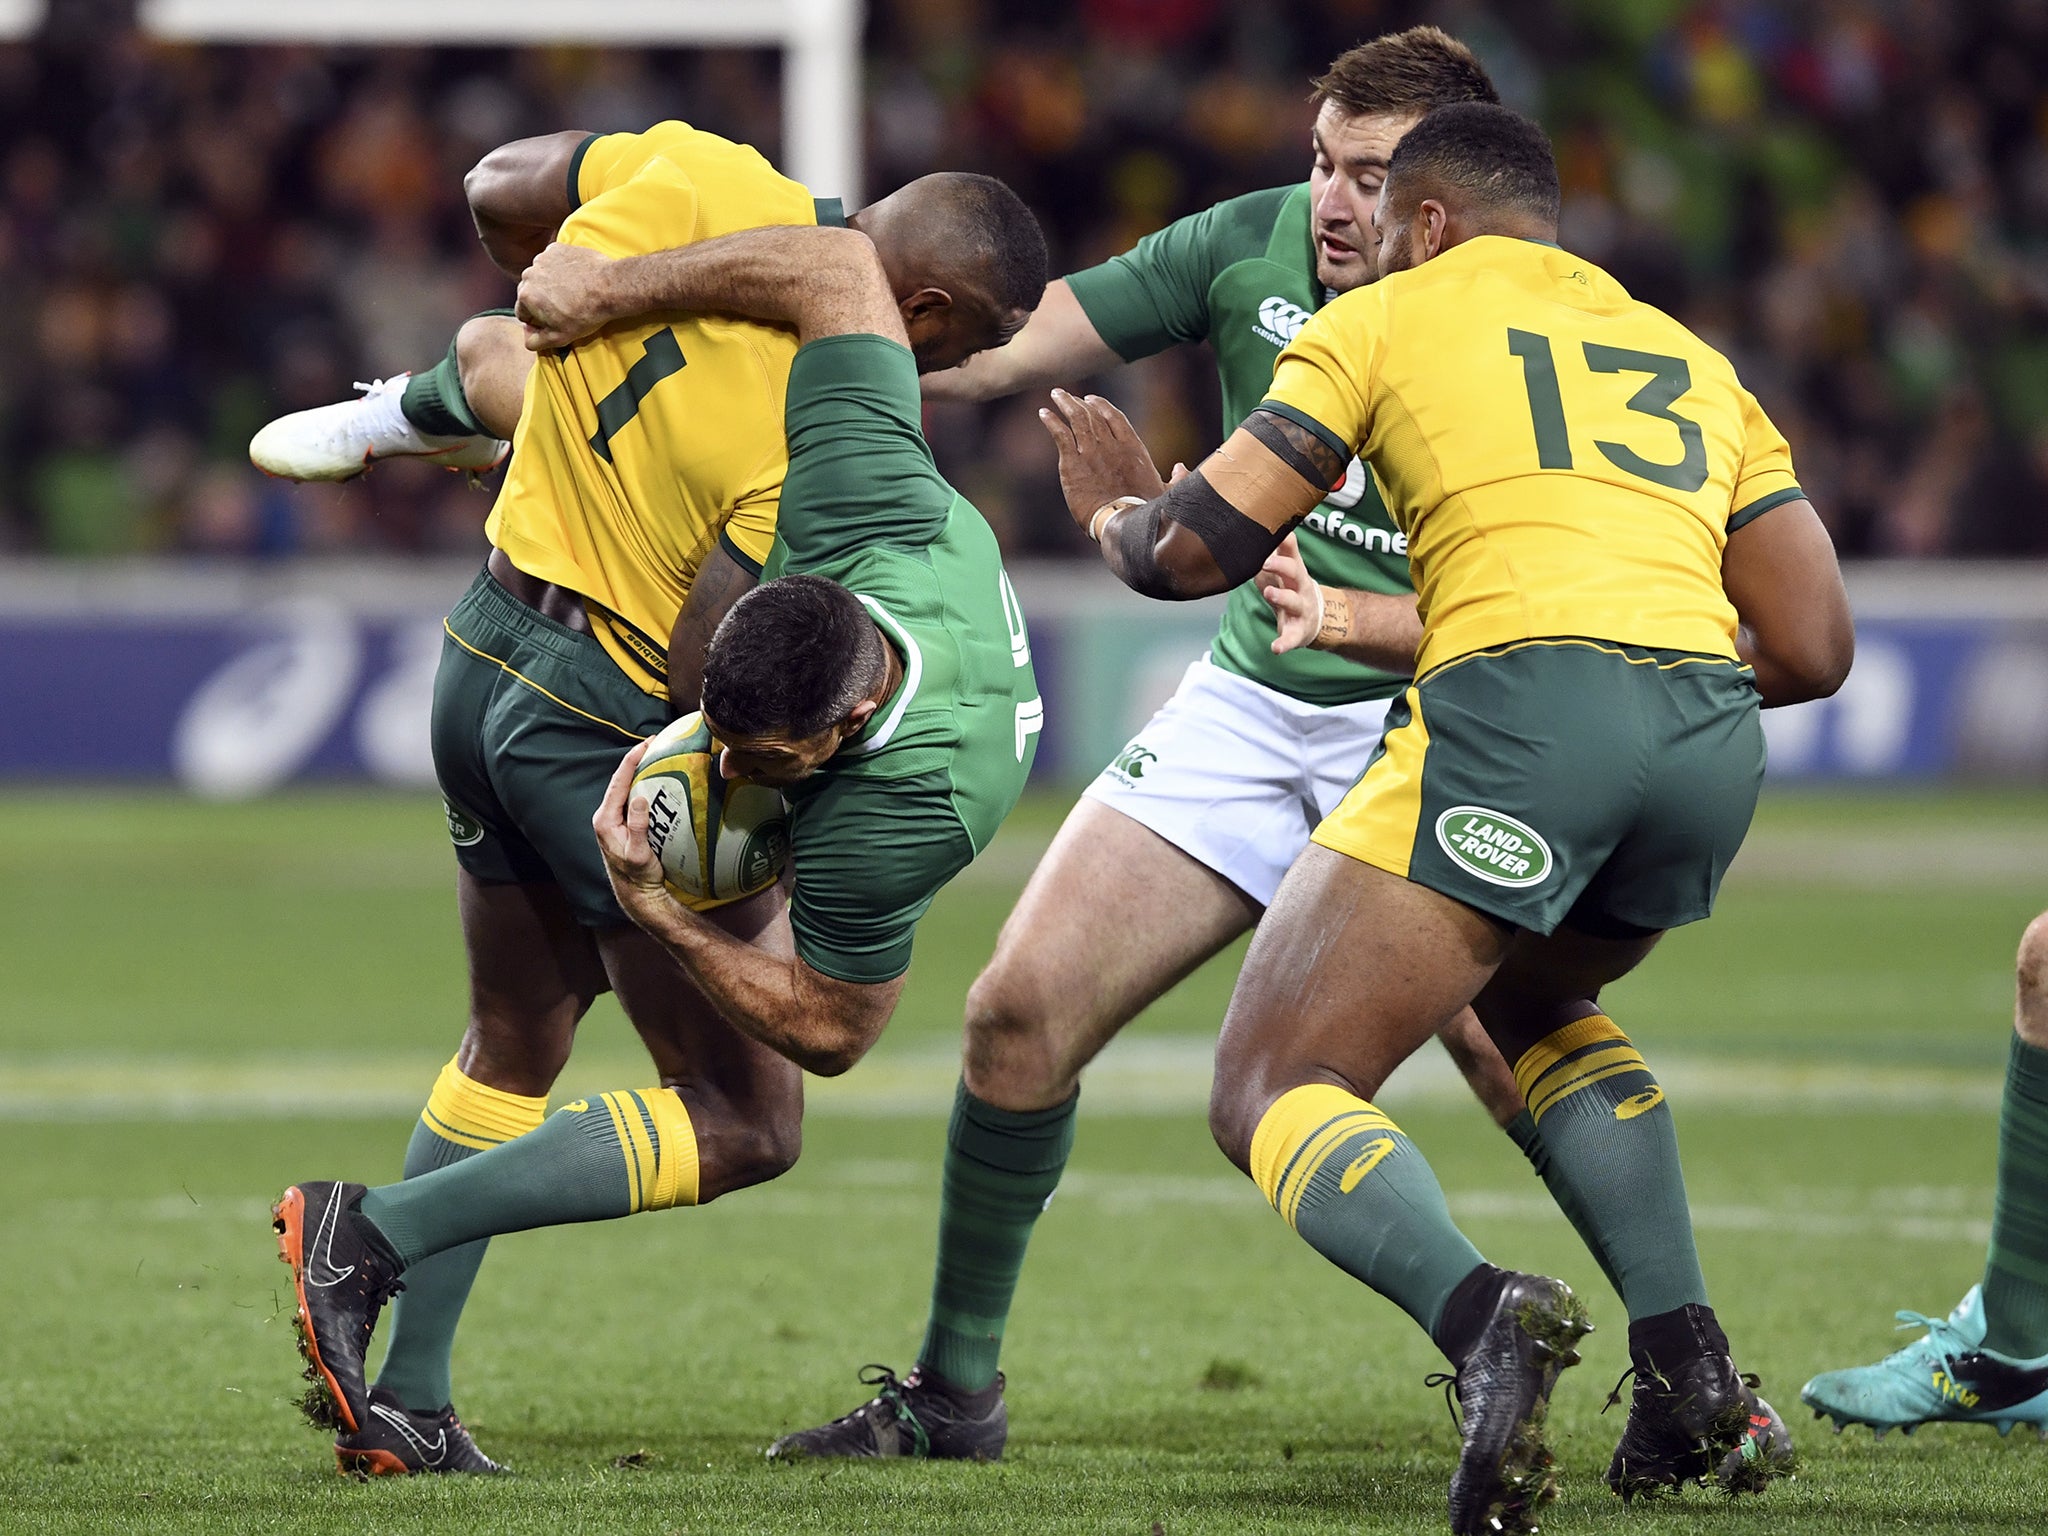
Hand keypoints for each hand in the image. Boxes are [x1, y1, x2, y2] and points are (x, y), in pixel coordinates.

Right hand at [517, 241, 621, 350]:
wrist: (609, 287)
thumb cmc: (586, 313)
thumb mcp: (560, 337)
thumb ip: (537, 341)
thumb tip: (527, 340)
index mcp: (526, 296)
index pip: (522, 312)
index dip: (536, 320)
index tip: (552, 320)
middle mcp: (529, 274)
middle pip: (529, 292)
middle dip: (541, 300)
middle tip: (563, 306)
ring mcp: (542, 259)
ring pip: (539, 275)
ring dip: (549, 283)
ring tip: (570, 291)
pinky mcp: (555, 249)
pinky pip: (551, 261)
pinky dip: (559, 268)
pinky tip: (574, 277)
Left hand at [593, 741, 673, 925]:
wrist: (637, 893)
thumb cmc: (638, 876)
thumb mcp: (639, 853)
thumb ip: (637, 826)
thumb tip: (639, 797)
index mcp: (605, 819)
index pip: (618, 782)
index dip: (631, 760)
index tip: (646, 744)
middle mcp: (606, 816)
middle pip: (621, 780)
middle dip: (636, 759)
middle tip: (654, 742)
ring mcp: (614, 819)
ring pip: (626, 787)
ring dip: (640, 769)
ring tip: (656, 754)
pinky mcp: (624, 823)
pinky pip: (632, 797)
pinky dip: (643, 784)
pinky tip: (657, 778)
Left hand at [1037, 389, 1167, 534]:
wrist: (1123, 523)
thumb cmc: (1146, 512)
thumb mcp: (1166, 493)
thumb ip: (1175, 478)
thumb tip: (1181, 468)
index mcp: (1133, 448)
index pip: (1115, 417)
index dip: (1101, 406)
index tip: (1091, 399)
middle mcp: (1111, 445)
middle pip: (1093, 414)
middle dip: (1080, 402)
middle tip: (1068, 397)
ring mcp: (1091, 452)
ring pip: (1077, 418)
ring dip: (1065, 403)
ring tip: (1056, 395)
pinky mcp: (1072, 464)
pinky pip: (1060, 435)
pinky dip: (1052, 421)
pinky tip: (1044, 414)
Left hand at [1257, 534, 1323, 652]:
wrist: (1315, 618)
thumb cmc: (1292, 587)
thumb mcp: (1286, 568)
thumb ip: (1276, 549)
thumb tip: (1257, 523)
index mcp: (1295, 571)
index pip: (1292, 553)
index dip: (1284, 545)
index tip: (1274, 534)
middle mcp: (1300, 588)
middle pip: (1295, 572)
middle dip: (1282, 566)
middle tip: (1266, 561)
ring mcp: (1301, 610)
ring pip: (1293, 602)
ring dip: (1281, 597)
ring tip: (1268, 593)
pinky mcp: (1298, 632)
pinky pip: (1291, 638)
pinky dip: (1284, 643)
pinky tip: (1275, 648)